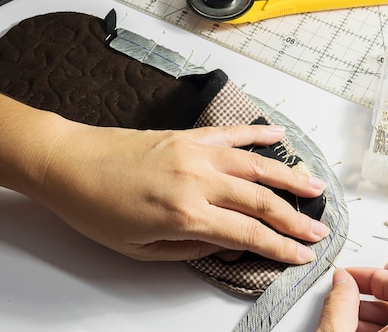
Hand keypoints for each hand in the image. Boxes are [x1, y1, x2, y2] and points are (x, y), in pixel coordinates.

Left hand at [29, 122, 329, 261]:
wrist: (68, 163)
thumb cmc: (95, 207)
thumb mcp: (140, 248)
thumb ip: (189, 249)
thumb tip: (223, 244)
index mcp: (185, 214)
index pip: (248, 233)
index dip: (280, 246)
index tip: (302, 253)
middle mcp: (197, 179)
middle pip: (260, 201)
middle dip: (295, 218)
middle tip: (320, 228)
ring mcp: (194, 152)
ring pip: (255, 165)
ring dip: (289, 177)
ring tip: (315, 187)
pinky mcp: (185, 136)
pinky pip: (230, 133)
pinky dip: (257, 133)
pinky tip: (278, 136)